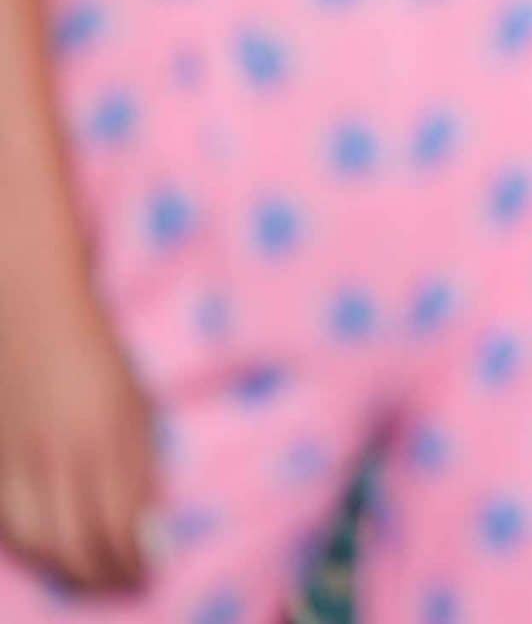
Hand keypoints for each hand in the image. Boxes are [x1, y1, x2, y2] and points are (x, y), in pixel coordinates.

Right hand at [0, 291, 154, 591]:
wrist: (28, 317)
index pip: (121, 525)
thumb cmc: (96, 357)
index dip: (135, 560)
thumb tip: (150, 533)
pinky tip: (54, 552)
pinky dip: (33, 549)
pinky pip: (9, 524)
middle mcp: (60, 456)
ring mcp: (19, 461)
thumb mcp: (136, 406)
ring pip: (39, 543)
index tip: (150, 570)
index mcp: (107, 438)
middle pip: (78, 544)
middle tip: (124, 582)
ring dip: (68, 569)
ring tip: (93, 574)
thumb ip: (143, 469)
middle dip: (104, 574)